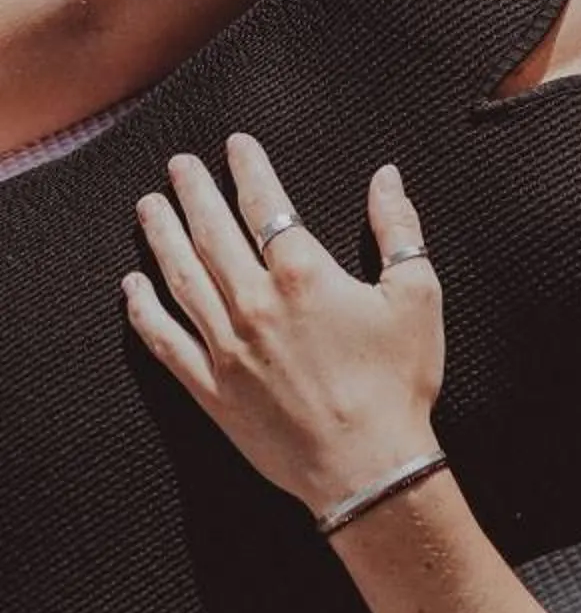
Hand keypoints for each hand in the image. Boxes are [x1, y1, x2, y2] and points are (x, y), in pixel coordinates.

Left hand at [125, 131, 444, 517]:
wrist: (367, 467)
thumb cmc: (397, 381)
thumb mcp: (416, 295)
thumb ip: (398, 230)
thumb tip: (386, 178)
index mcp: (302, 275)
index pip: (266, 205)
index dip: (248, 170)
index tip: (235, 145)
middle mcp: (254, 304)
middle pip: (212, 233)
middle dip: (193, 193)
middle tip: (177, 164)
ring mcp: (226, 348)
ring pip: (181, 279)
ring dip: (161, 238)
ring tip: (147, 208)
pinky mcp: (211, 390)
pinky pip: (165, 342)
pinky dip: (144, 312)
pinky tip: (132, 288)